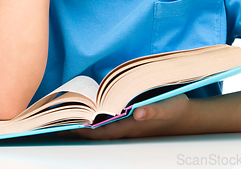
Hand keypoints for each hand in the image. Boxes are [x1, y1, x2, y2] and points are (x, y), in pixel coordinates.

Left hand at [66, 94, 192, 139]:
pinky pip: (106, 125)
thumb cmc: (175, 111)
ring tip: (62, 119)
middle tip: (54, 122)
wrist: (186, 120)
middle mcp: (125, 131)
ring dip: (81, 126)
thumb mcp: (169, 107)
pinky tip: (83, 116)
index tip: (63, 124)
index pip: (99, 133)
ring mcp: (126, 129)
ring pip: (98, 131)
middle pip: (94, 134)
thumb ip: (154, 111)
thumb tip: (138, 113)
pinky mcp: (128, 124)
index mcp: (130, 128)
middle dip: (74, 128)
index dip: (81, 130)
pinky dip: (92, 122)